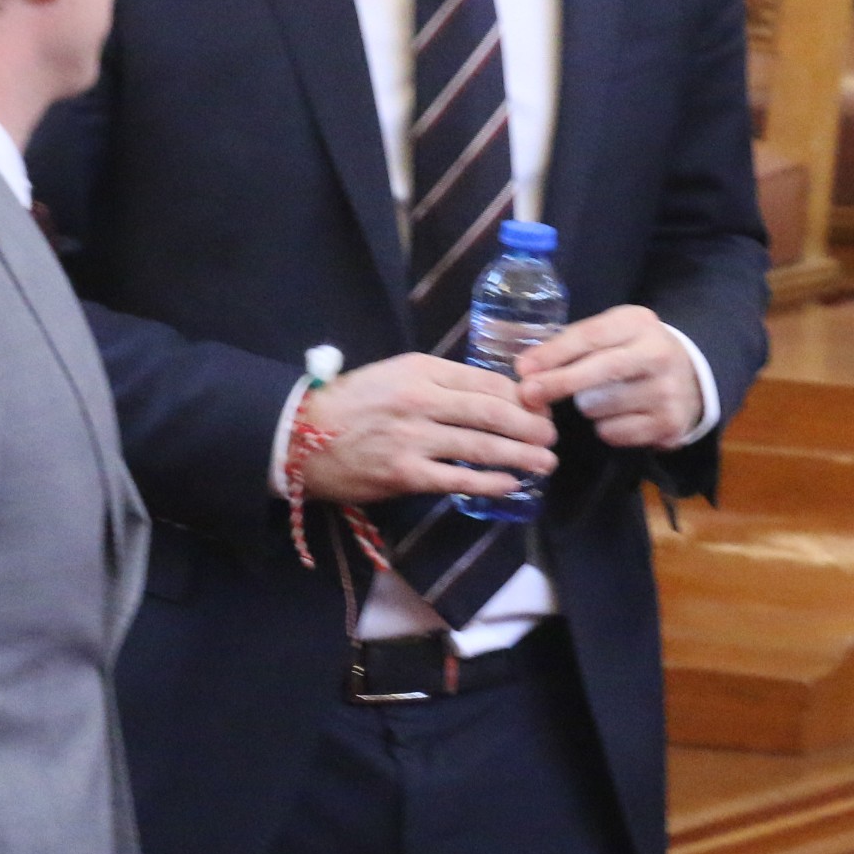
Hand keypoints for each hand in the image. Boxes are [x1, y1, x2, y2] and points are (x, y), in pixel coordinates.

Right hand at [294, 353, 555, 505]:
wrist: (301, 437)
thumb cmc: (352, 405)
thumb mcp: (395, 375)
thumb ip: (439, 382)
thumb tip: (492, 394)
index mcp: (420, 369)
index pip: (485, 381)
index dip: (521, 396)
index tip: (540, 407)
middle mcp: (420, 399)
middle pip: (492, 411)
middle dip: (531, 425)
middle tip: (553, 436)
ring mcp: (413, 438)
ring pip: (481, 446)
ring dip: (521, 455)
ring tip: (546, 462)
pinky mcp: (404, 474)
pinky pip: (458, 479)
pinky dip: (490, 482)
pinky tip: (512, 484)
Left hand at [515, 304, 702, 448]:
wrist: (691, 380)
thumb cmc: (635, 352)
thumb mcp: (613, 334)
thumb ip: (574, 344)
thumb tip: (526, 368)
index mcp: (639, 323)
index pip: (591, 335)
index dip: (554, 353)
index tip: (523, 368)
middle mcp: (658, 354)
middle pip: (599, 370)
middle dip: (558, 383)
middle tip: (528, 394)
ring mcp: (666, 391)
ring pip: (600, 406)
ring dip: (586, 406)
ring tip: (601, 397)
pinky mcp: (668, 424)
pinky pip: (613, 432)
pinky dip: (605, 427)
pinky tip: (619, 415)